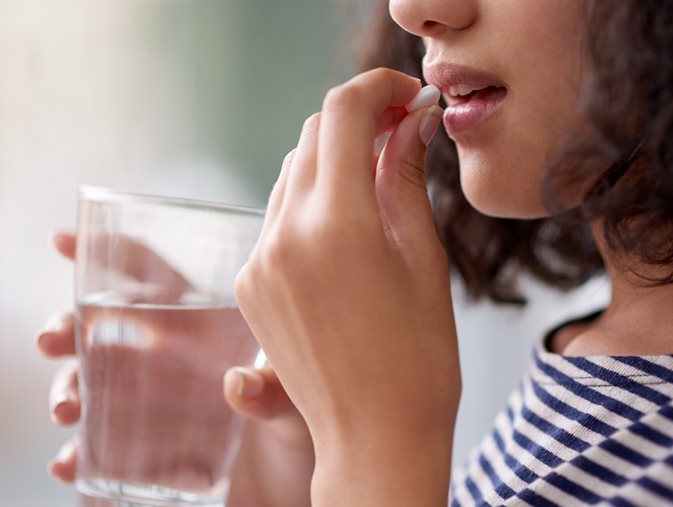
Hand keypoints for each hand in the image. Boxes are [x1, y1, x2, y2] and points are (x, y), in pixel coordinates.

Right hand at [39, 232, 312, 506]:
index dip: (109, 254)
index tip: (64, 242)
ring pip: (91, 385)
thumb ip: (277, 394)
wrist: (299, 493)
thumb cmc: (309, 431)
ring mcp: (154, 405)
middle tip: (50, 341)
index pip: (154, 277)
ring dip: (67, 391)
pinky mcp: (146, 452)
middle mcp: (172, 361)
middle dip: (68, 327)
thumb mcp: (301, 408)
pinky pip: (100, 448)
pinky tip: (71, 464)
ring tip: (66, 412)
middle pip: (104, 329)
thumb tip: (238, 386)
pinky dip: (78, 455)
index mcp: (205, 328)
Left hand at [234, 68, 459, 505]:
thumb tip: (411, 121)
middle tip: (400, 131)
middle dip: (356, 122)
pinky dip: (311, 203)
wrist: (375, 438)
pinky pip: (277, 217)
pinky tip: (347, 229)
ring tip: (377, 181)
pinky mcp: (249, 284)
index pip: (343, 113)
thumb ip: (407, 178)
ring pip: (292, 174)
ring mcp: (259, 261)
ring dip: (332, 161)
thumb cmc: (418, 358)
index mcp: (338, 225)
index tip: (405, 96)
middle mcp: (285, 235)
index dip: (377, 89)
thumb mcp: (424, 259)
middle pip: (313, 135)